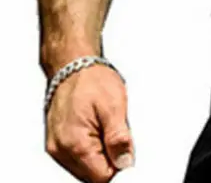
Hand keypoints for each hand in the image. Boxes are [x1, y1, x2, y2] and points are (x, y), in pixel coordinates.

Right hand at [45, 64, 133, 181]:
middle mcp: (61, 150)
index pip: (101, 177)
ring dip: (101, 152)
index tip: (127, 152)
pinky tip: (96, 128)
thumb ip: (119, 138)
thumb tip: (124, 162)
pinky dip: (91, 147)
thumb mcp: (114, 106)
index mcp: (75, 144)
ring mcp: (57, 147)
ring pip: (85, 167)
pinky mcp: (57, 142)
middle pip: (92, 174)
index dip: (119, 166)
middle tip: (116, 131)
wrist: (73, 64)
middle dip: (110, 158)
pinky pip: (78, 156)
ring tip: (105, 125)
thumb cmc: (91, 79)